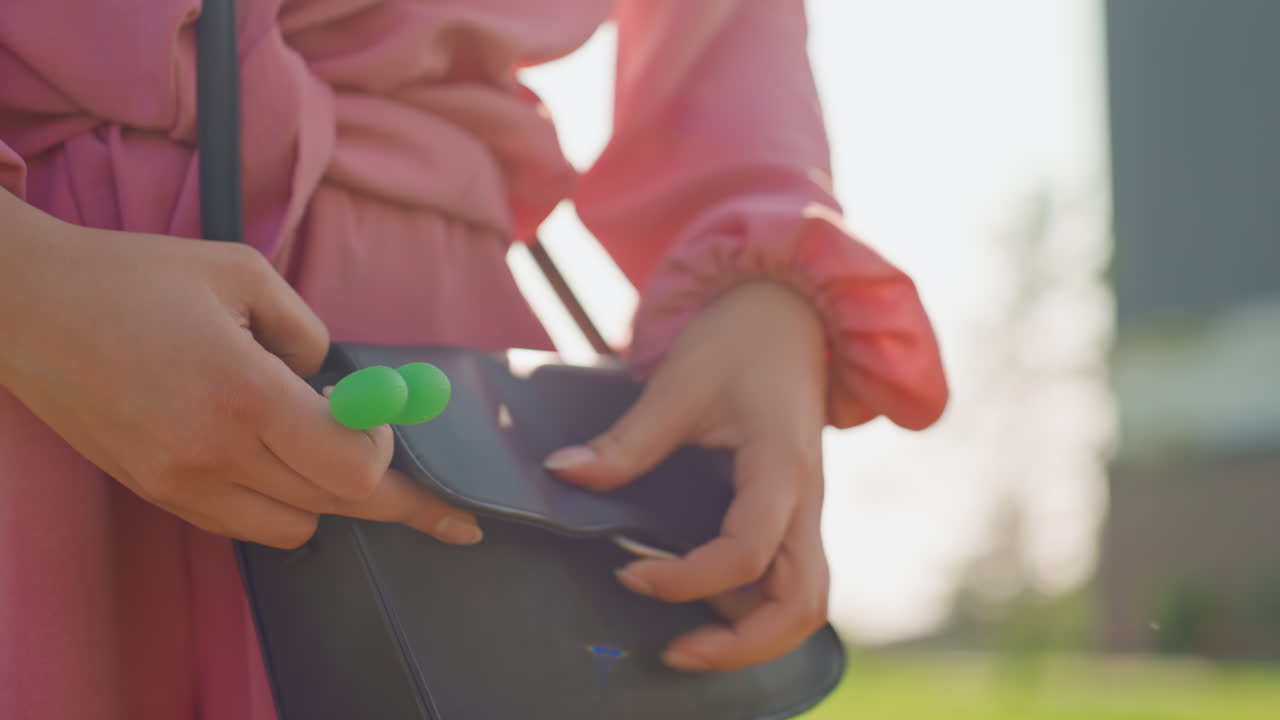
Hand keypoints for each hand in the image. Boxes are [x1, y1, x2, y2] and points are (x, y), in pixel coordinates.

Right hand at [0, 194, 479, 547]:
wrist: (26, 308)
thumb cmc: (137, 278)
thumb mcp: (243, 273)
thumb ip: (309, 331)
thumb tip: (342, 383)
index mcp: (245, 396)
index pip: (353, 469)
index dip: (386, 453)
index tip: (385, 423)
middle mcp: (213, 455)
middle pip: (335, 506)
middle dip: (388, 493)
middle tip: (434, 500)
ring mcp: (180, 484)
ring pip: (294, 528)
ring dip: (326, 497)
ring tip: (325, 452)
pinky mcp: (156, 494)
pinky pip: (244, 525)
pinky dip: (278, 504)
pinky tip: (279, 462)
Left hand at [545, 281, 829, 671]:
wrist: (787, 315)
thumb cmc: (737, 342)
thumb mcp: (678, 383)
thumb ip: (626, 441)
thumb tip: (562, 474)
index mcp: (780, 465)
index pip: (747, 551)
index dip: (688, 578)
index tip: (628, 573)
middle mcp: (805, 499)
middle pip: (802, 603)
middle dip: (742, 643)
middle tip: (675, 651)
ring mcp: (806, 511)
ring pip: (806, 602)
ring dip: (754, 636)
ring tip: (687, 641)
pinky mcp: (794, 513)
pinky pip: (791, 581)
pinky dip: (755, 610)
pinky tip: (704, 606)